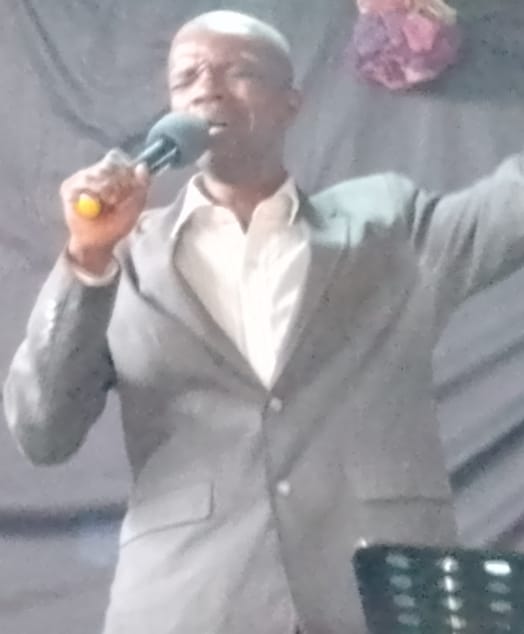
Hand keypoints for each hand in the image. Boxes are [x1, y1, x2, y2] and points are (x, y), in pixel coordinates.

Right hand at [60, 149, 149, 273]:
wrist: (98, 241)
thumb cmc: (117, 224)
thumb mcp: (135, 207)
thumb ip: (142, 186)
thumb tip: (142, 165)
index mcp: (115, 172)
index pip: (118, 159)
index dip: (124, 172)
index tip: (127, 188)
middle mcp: (96, 171)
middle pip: (107, 164)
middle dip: (115, 183)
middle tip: (115, 200)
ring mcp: (81, 177)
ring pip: (93, 173)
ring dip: (102, 190)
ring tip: (105, 203)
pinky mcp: (68, 186)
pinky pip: (79, 184)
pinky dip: (89, 195)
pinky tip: (92, 204)